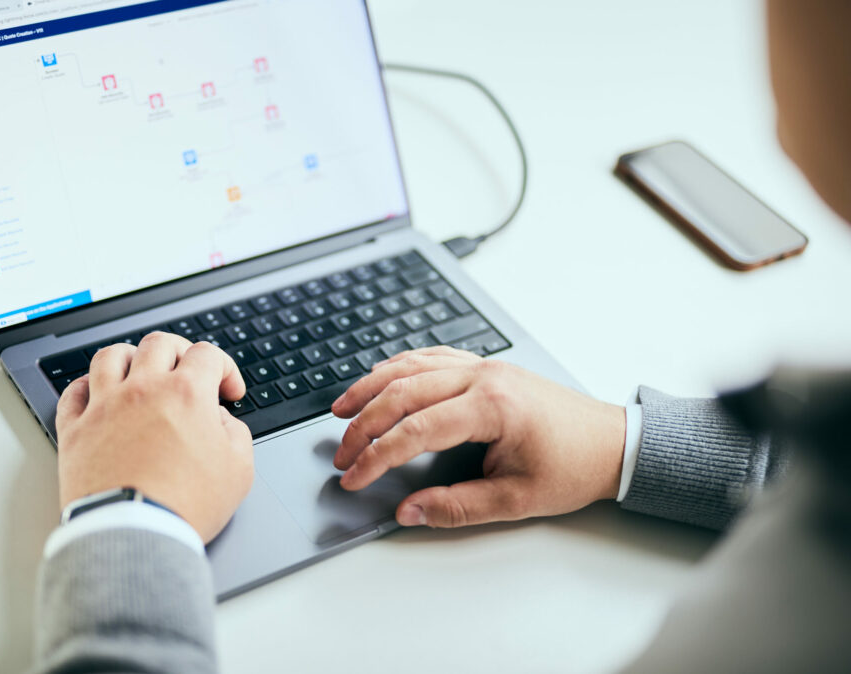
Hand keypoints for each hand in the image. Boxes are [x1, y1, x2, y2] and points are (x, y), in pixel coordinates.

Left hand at [55, 332, 252, 543]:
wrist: (134, 534)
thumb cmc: (185, 506)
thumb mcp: (238, 470)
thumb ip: (235, 432)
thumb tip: (220, 420)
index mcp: (185, 393)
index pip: (207, 355)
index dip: (225, 369)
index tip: (226, 391)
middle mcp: (143, 389)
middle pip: (158, 344)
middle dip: (180, 352)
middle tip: (187, 370)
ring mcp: (104, 406)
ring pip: (111, 356)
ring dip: (130, 357)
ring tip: (139, 371)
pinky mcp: (75, 430)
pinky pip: (73, 392)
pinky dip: (85, 386)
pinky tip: (96, 394)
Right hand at [331, 347, 624, 527]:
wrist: (611, 442)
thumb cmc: (573, 467)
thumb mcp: (516, 500)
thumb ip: (456, 507)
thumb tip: (409, 511)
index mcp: (492, 407)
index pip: (414, 429)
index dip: (376, 456)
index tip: (353, 477)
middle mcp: (483, 377)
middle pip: (403, 393)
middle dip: (364, 425)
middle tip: (341, 453)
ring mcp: (483, 366)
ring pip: (411, 367)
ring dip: (371, 388)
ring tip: (341, 410)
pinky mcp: (486, 366)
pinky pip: (431, 357)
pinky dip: (398, 367)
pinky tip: (380, 379)